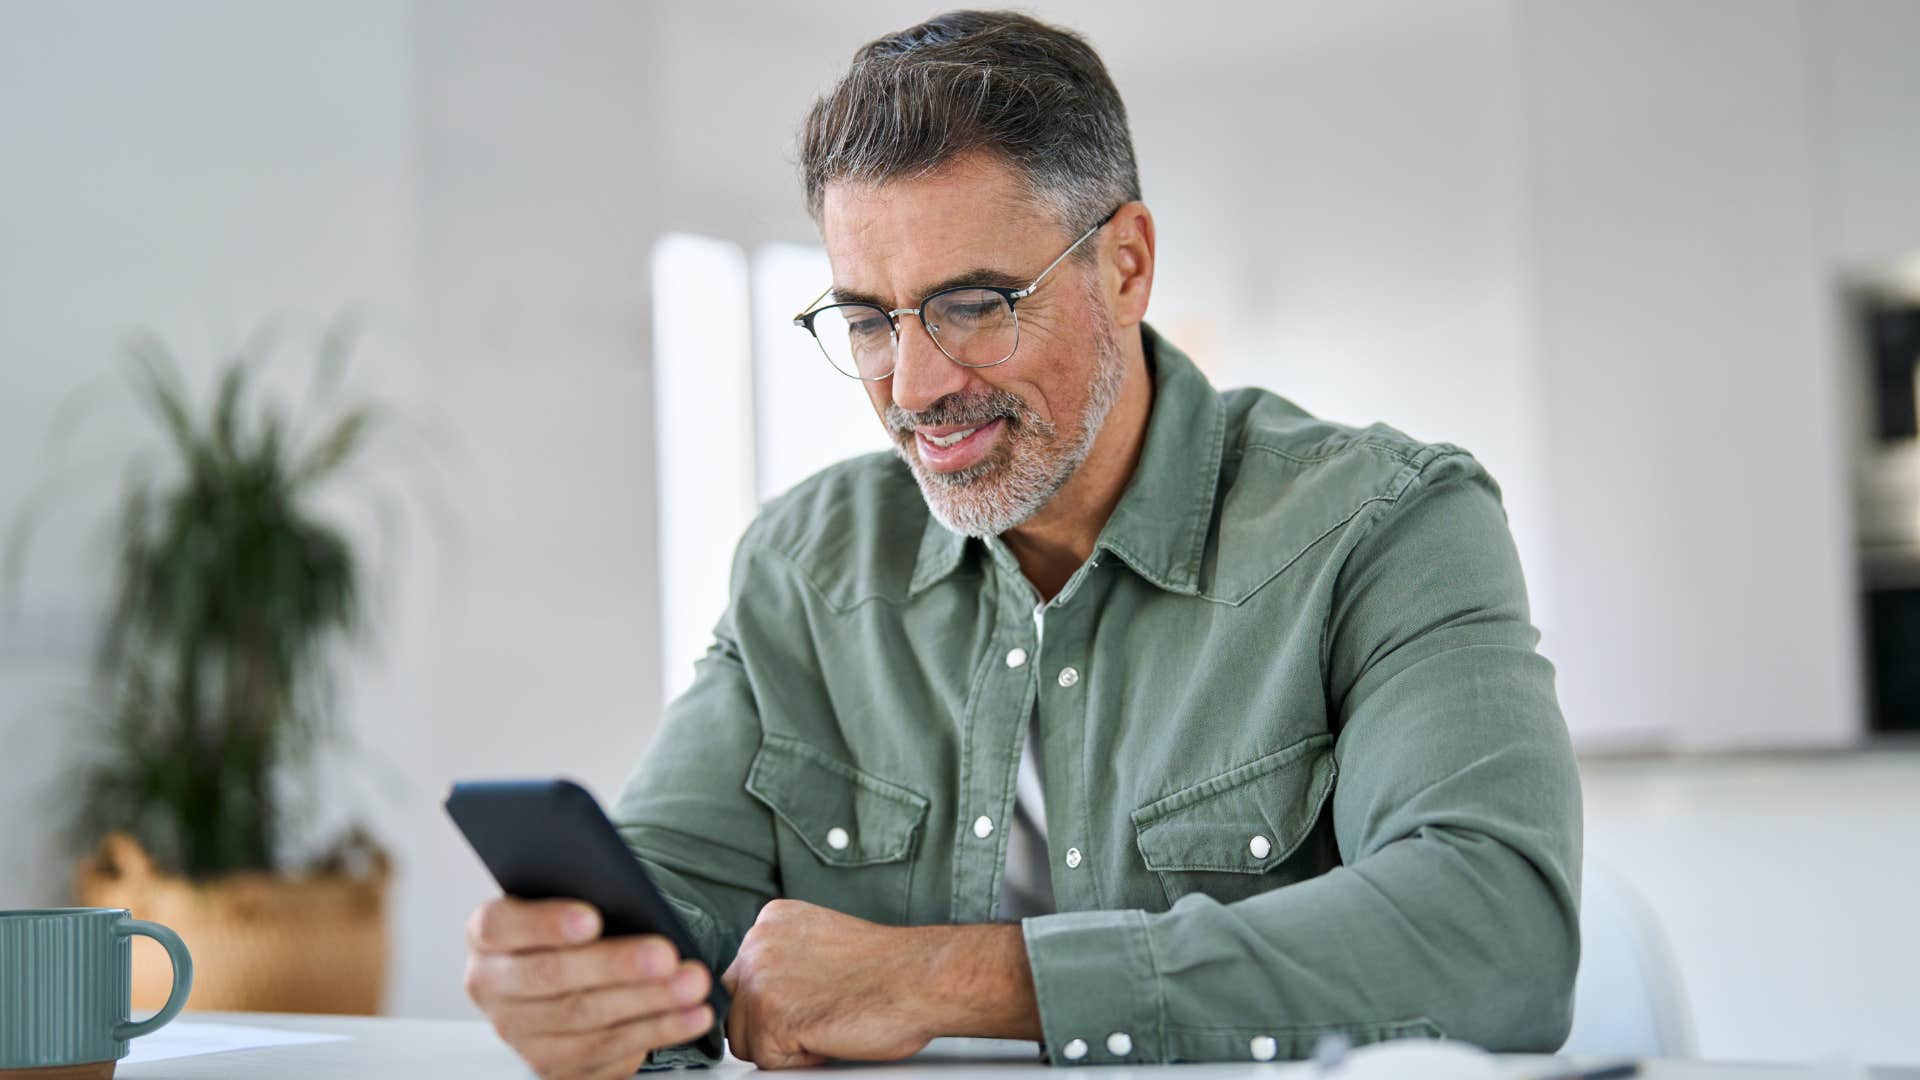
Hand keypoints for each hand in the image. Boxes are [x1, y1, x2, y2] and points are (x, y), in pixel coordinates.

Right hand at [464, 897, 715, 1079]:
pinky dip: (658, 1031)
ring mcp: (520, 1033)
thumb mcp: (570, 900)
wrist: (569, 972)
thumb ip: (587, 893)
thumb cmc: (575, 925)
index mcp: (488, 936)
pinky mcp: (553, 1066)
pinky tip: (693, 1015)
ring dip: (648, 1003)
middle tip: (666, 955)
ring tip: (693, 984)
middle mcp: (492, 987)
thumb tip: (632, 897)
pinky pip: (608, 1052)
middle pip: (550, 978)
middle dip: (615, 967)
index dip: (545, 924)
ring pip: (584, 1019)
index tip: (594, 918)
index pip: (500, 927)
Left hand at [721, 899, 935, 1067]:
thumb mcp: (821, 943)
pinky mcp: (771, 1014)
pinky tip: (829, 1034)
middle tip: (820, 1015)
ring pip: (744, 1039)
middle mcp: (758, 942)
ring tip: (827, 1023)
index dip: (777, 1001)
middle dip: (771, 1024)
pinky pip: (767, 1061)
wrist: (921, 978)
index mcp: (772, 919)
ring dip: (784, 1044)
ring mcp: (760, 977)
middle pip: (735, 1008)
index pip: (744, 977)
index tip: (811, 999)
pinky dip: (800, 1060)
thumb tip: (765, 993)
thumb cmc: (890, 969)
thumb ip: (786, 959)